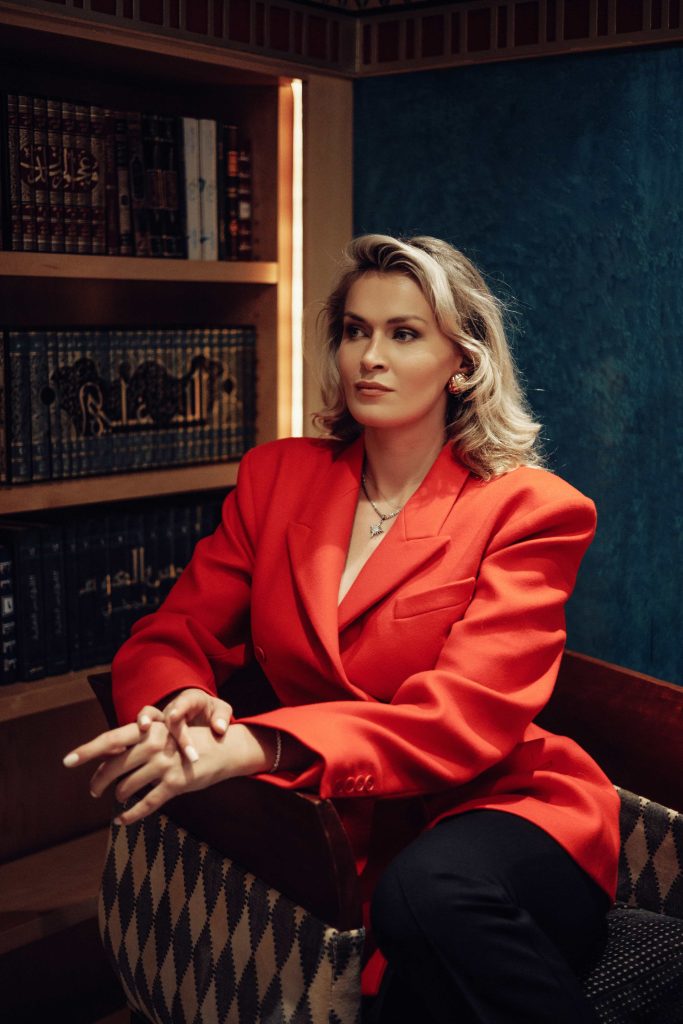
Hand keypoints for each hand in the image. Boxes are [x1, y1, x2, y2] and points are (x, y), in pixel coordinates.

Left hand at [63, 717, 274, 824]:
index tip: (67, 761)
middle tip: (93, 791)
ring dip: (119, 796)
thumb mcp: (166, 735)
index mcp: (150, 730)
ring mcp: (165, 765)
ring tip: (118, 798)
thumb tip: (109, 758)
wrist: (225, 749)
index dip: (88, 750)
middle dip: (98, 781)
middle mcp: (155, 745)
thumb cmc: (191, 742)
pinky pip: (146, 804)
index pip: (111, 740)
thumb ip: (140, 743)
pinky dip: (131, 815)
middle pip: (114, 766)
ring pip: (128, 787)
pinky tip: (122, 819)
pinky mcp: (175, 784)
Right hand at [136, 688, 232, 764]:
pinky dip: (131, 740)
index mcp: (189, 699)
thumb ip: (222, 716)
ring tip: (137, 735)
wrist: (203, 717)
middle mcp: (171, 707)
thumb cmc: (212, 712)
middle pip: (164, 716)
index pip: (182, 702)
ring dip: (141, 728)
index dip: (176, 709)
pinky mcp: (153, 733)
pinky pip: (140, 734)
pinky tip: (125, 751)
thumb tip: (219, 728)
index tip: (173, 716)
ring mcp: (160, 720)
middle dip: (165, 730)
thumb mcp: (221, 710)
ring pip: (147, 721)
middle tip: (167, 743)